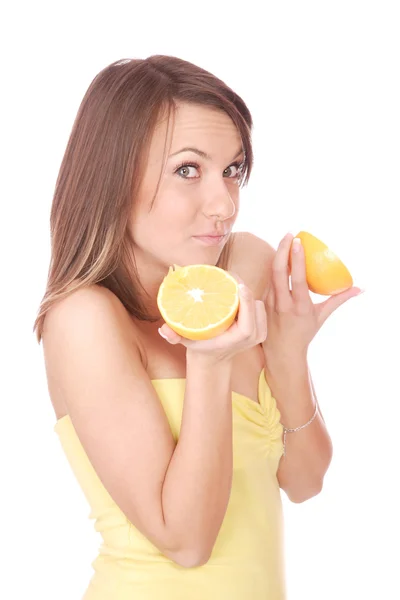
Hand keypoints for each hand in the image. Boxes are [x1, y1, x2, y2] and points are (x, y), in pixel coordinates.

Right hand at [158, 275, 266, 362]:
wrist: (213, 358)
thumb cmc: (199, 346)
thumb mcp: (184, 342)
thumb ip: (173, 336)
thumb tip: (163, 329)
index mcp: (237, 340)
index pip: (247, 324)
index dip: (246, 302)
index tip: (239, 285)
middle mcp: (251, 338)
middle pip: (254, 308)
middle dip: (244, 289)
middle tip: (229, 275)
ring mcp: (259, 334)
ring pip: (258, 305)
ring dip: (247, 294)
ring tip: (231, 282)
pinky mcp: (261, 328)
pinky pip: (259, 307)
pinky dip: (250, 298)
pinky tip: (237, 290)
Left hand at [262, 232, 363, 355]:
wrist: (281, 352)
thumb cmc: (303, 333)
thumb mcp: (321, 317)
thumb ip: (338, 300)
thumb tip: (358, 289)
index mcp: (300, 306)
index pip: (297, 279)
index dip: (297, 259)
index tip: (298, 241)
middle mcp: (283, 304)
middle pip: (278, 271)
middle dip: (283, 250)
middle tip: (289, 234)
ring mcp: (270, 303)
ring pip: (271, 274)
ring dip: (277, 255)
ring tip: (285, 240)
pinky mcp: (262, 303)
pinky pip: (267, 280)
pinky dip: (273, 266)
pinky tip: (278, 255)